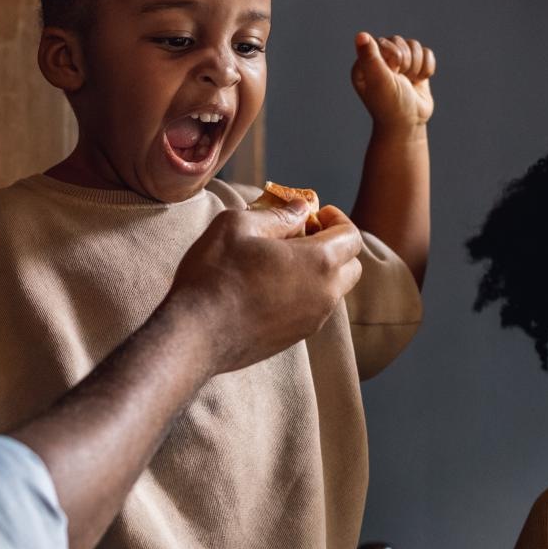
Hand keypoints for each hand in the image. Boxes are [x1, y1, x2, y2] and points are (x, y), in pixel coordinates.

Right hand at [165, 202, 364, 374]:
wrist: (195, 334)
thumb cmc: (214, 274)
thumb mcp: (238, 226)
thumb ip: (278, 215)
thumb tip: (300, 210)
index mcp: (319, 262)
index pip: (352, 237)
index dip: (337, 220)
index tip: (315, 214)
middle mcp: (325, 295)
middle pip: (351, 267)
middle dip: (335, 247)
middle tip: (302, 235)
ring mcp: (312, 320)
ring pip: (333, 291)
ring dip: (319, 272)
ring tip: (282, 261)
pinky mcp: (295, 338)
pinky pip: (313, 310)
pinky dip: (304, 294)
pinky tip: (270, 286)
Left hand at [351, 32, 434, 130]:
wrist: (409, 125)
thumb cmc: (391, 106)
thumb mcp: (379, 82)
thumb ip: (370, 58)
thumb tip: (361, 35)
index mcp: (364, 63)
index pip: (384, 42)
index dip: (394, 56)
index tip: (393, 73)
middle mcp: (379, 60)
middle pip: (400, 41)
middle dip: (407, 63)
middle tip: (401, 81)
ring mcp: (397, 62)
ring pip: (414, 45)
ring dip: (416, 67)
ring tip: (409, 83)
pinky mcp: (414, 66)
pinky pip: (426, 52)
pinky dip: (427, 68)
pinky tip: (419, 81)